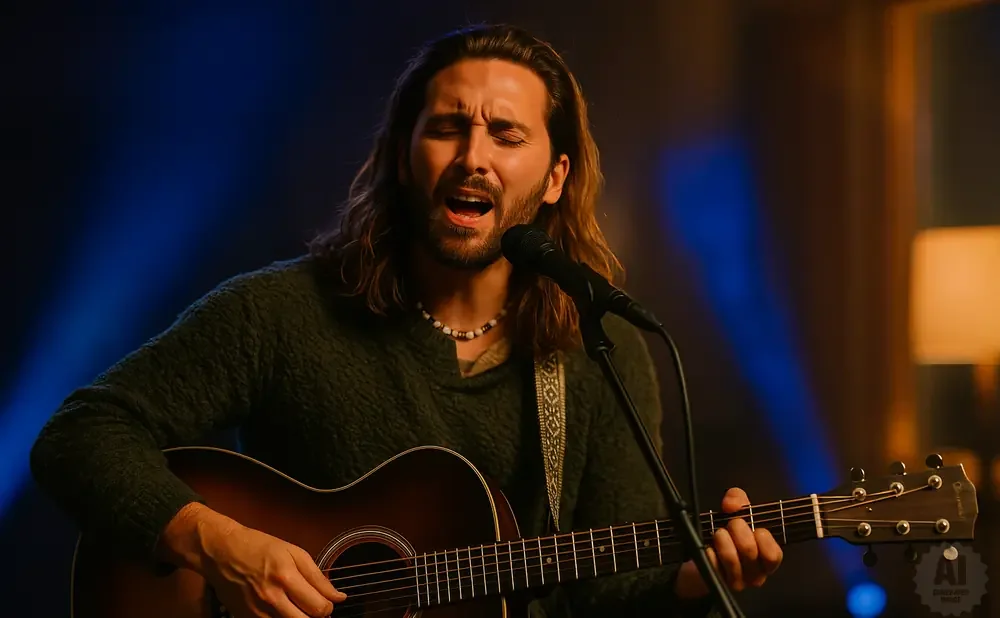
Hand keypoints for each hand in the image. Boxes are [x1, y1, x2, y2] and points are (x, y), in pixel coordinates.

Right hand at [159, 503, 345, 616]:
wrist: (221, 551)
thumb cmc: (260, 547)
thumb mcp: (294, 552)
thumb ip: (318, 577)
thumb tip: (338, 597)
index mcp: (286, 577)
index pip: (319, 607)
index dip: (329, 607)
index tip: (327, 602)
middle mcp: (272, 598)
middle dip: (316, 616)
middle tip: (314, 606)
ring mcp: (257, 612)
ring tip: (298, 607)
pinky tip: (282, 609)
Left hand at [674, 488, 782, 599]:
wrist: (704, 555)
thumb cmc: (728, 534)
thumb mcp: (736, 512)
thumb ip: (738, 500)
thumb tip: (732, 504)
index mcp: (766, 559)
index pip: (773, 555)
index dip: (763, 537)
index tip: (753, 526)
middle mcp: (755, 574)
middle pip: (749, 551)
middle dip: (737, 529)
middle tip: (730, 524)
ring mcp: (737, 581)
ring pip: (731, 559)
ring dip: (722, 539)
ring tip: (718, 533)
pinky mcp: (717, 582)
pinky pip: (713, 564)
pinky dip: (710, 550)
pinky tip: (709, 547)